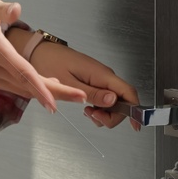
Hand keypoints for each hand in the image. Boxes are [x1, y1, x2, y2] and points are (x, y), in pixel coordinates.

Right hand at [0, 0, 84, 111]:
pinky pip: (14, 86)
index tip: (57, 102)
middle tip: (83, 97)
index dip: (42, 88)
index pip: (23, 73)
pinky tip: (46, 86)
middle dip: (57, 93)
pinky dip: (32, 88)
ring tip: (73, 94)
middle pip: (29, 86)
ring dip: (47, 92)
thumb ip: (1, 9)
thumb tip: (18, 9)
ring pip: (23, 89)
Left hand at [28, 41, 142, 130]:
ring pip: (115, 101)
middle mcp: (105, 75)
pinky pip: (106, 97)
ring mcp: (101, 78)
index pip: (128, 92)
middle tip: (94, 117)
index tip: (135, 125)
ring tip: (87, 112)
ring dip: (105, 113)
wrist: (42, 52)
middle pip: (124, 101)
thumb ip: (93, 94)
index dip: (135, 110)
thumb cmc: (52, 63)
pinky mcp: (96, 80)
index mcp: (102, 74)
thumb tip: (113, 101)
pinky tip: (88, 107)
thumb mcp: (71, 83)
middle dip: (113, 116)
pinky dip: (100, 107)